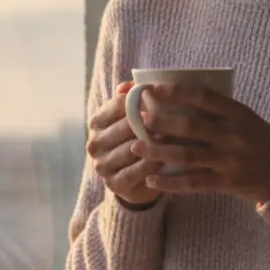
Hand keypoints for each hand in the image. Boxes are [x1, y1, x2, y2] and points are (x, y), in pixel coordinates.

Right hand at [85, 82, 164, 208]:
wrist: (137, 182)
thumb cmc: (137, 141)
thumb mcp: (133, 119)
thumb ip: (131, 99)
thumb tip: (126, 85)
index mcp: (96, 122)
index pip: (121, 104)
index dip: (144, 101)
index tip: (165, 99)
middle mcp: (94, 143)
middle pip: (126, 126)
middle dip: (151, 122)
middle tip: (176, 119)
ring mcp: (102, 164)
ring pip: (132, 148)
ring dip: (155, 143)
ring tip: (175, 139)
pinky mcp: (113, 183)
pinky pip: (136, 171)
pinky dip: (152, 164)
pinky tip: (166, 159)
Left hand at [127, 84, 269, 204]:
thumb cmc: (261, 138)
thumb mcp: (246, 118)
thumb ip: (219, 110)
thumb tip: (180, 94)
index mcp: (239, 114)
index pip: (205, 98)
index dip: (178, 92)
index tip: (154, 89)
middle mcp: (234, 136)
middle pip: (191, 127)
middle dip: (161, 123)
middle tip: (138, 119)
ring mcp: (229, 161)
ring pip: (188, 156)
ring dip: (158, 153)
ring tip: (136, 148)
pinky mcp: (226, 183)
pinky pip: (193, 183)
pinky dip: (170, 183)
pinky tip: (151, 180)